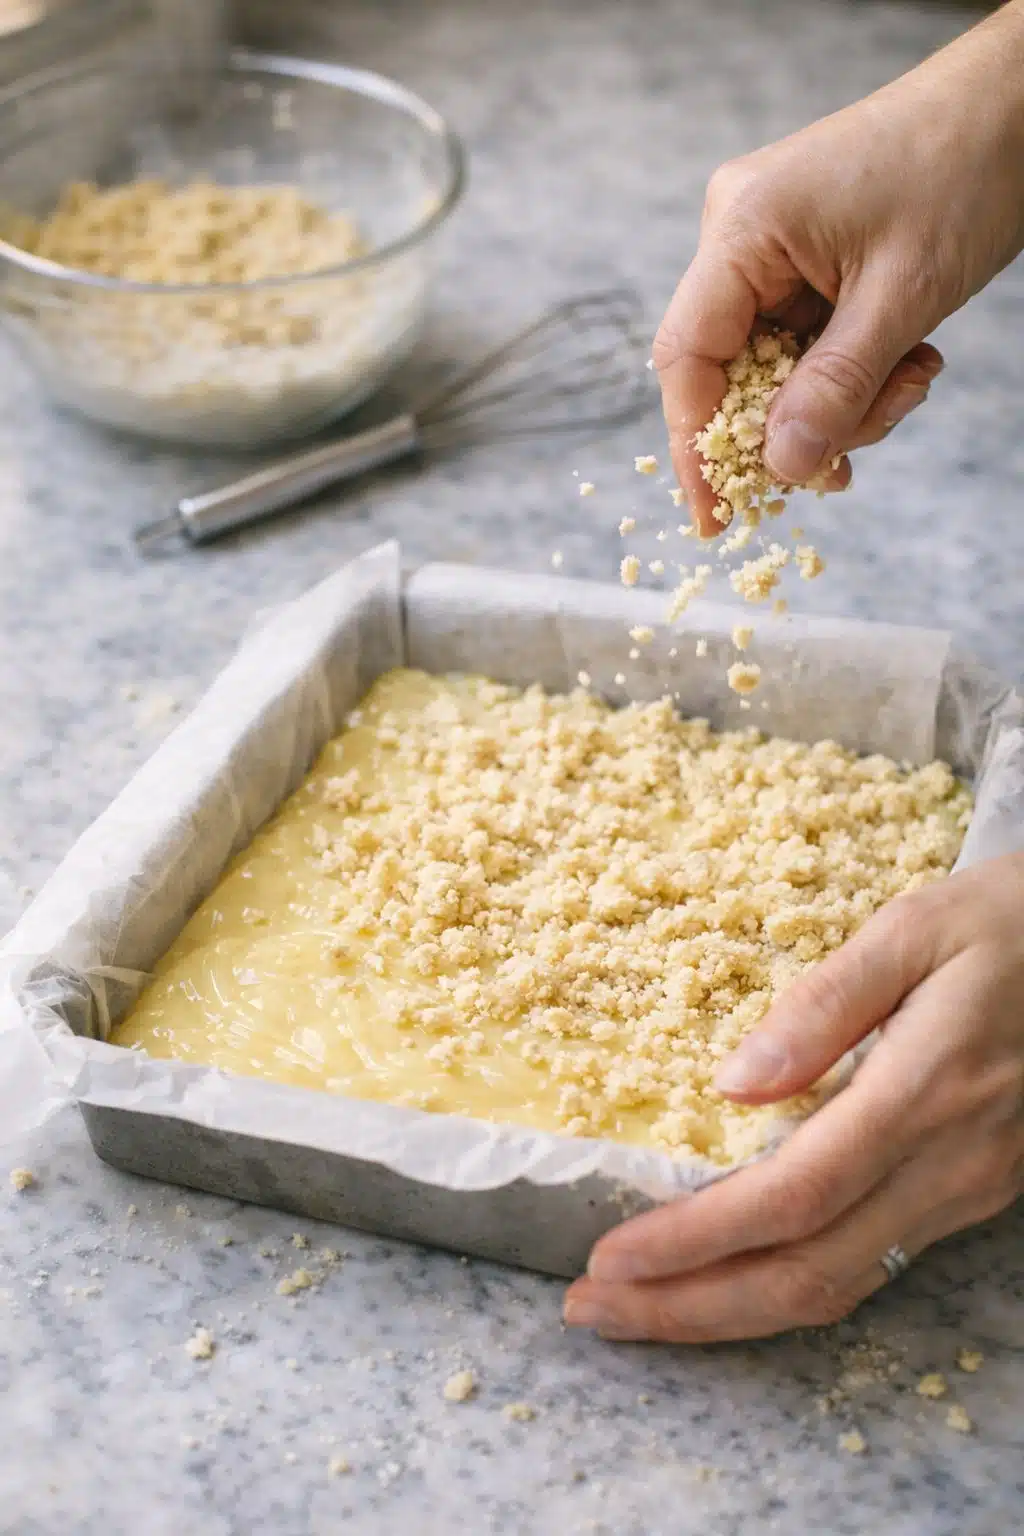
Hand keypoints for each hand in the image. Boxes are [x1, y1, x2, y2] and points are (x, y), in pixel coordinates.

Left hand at [564, 854, 1023, 1342]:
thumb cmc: (1012, 921)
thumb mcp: (916, 928)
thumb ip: (826, 1004)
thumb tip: (732, 1082)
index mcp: (925, 1092)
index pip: (789, 1197)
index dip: (694, 1240)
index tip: (609, 1257)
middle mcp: (949, 1164)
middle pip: (807, 1272)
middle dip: (691, 1305)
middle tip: (592, 1310)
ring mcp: (968, 1189)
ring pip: (840, 1283)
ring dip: (730, 1308)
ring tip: (641, 1307)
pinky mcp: (974, 1191)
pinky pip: (870, 1263)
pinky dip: (786, 1286)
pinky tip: (730, 1276)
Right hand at [655, 3, 1023, 533]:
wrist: (1016, 103)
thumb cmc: (963, 170)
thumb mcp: (903, 299)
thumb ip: (835, 388)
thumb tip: (782, 468)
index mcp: (742, 229)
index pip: (688, 359)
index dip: (696, 446)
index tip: (715, 515)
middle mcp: (739, 236)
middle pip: (734, 373)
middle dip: (798, 426)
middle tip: (852, 462)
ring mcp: (770, 246)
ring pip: (777, 369)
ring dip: (841, 401)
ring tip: (911, 381)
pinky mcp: (803, 257)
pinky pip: (806, 343)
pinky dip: (853, 372)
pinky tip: (908, 361)